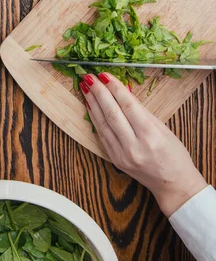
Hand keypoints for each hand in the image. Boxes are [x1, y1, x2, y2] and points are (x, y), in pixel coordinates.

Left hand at [80, 73, 207, 216]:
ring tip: (86, 87)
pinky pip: (102, 135)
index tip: (104, 74)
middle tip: (89, 77)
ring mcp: (122, 155)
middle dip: (99, 92)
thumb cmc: (174, 155)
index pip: (128, 106)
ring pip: (103, 124)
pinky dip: (95, 118)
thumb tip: (123, 92)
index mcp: (150, 135)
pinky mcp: (115, 159)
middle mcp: (134, 146)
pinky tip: (90, 106)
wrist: (173, 185)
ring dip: (92, 103)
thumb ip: (141, 111)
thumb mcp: (163, 128)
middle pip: (112, 113)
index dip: (115, 88)